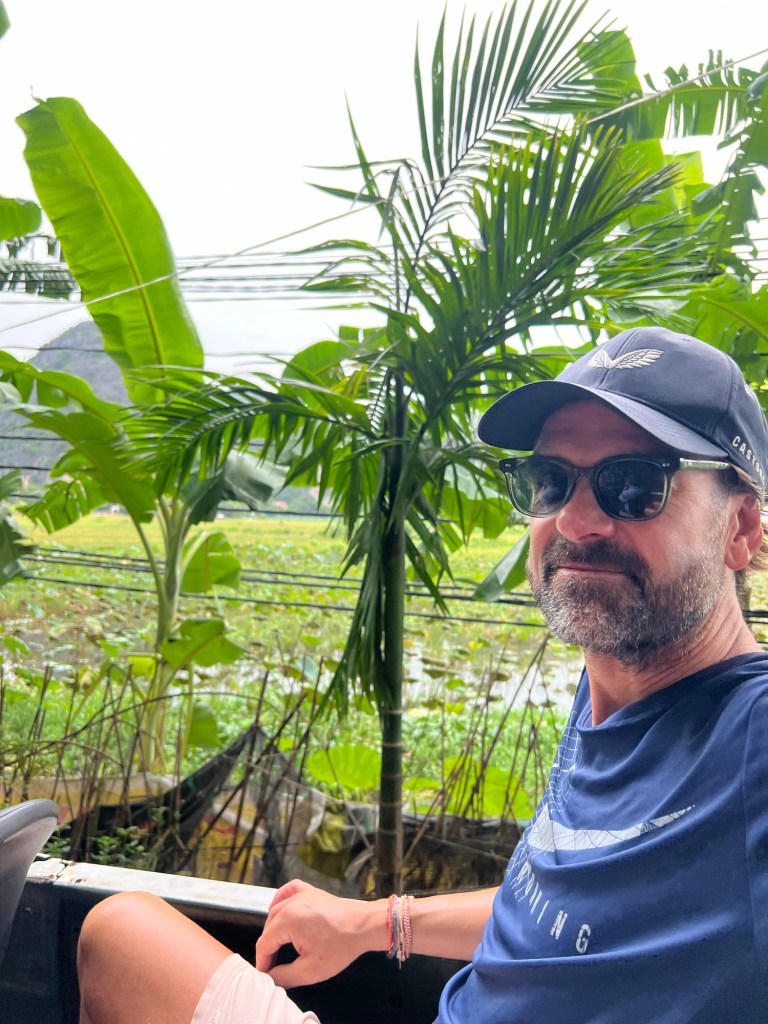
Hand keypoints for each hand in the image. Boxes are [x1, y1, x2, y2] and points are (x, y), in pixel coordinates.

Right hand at [255, 879, 384, 988]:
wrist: (364, 926)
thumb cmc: (341, 946)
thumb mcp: (310, 970)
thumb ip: (285, 976)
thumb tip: (270, 977)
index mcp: (287, 920)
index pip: (264, 944)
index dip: (263, 962)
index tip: (266, 975)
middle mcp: (291, 903)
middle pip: (268, 928)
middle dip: (269, 948)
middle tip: (274, 966)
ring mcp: (301, 894)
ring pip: (276, 911)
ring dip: (274, 929)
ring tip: (279, 948)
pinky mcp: (311, 891)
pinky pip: (289, 891)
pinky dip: (281, 899)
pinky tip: (279, 909)